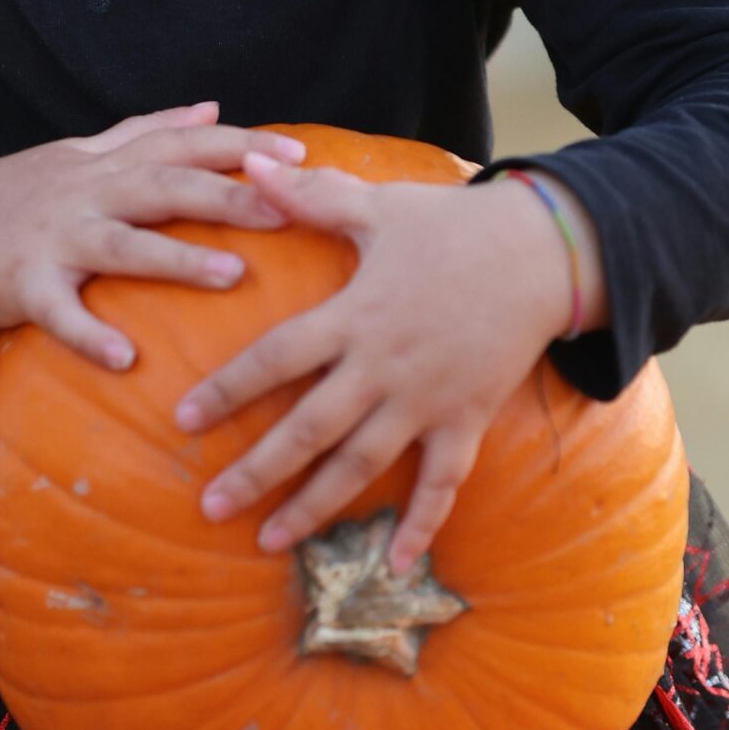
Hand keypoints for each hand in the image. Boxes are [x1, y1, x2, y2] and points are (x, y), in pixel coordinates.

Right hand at [0, 102, 306, 372]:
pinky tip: (126, 358)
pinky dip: (89, 334)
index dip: (238, 146)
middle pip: (162, 186)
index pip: (181, 144)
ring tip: (231, 274)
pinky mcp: (23, 285)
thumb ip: (147, 130)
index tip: (297, 156)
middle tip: (286, 211)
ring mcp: (54, 238)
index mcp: (106, 163)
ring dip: (176, 258)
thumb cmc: (25, 193)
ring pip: (121, 245)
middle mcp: (86, 193)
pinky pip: (60, 313)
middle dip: (226, 197)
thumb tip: (213, 107)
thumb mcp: (83, 152)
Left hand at [172, 157, 573, 576]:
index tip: (184, 420)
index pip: (277, 358)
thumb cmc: (452, 226)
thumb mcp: (378, 207)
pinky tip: (398, 566)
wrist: (543, 253)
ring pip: (362, 465)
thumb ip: (309, 196)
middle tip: (210, 506)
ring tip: (269, 540)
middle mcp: (384, 367)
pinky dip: (422, 524)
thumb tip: (251, 163)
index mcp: (354, 315)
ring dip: (315, 507)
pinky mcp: (467, 420)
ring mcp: (426, 400)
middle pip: (310, 429)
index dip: (229, 389)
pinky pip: (442, 483)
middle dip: (258, 471)